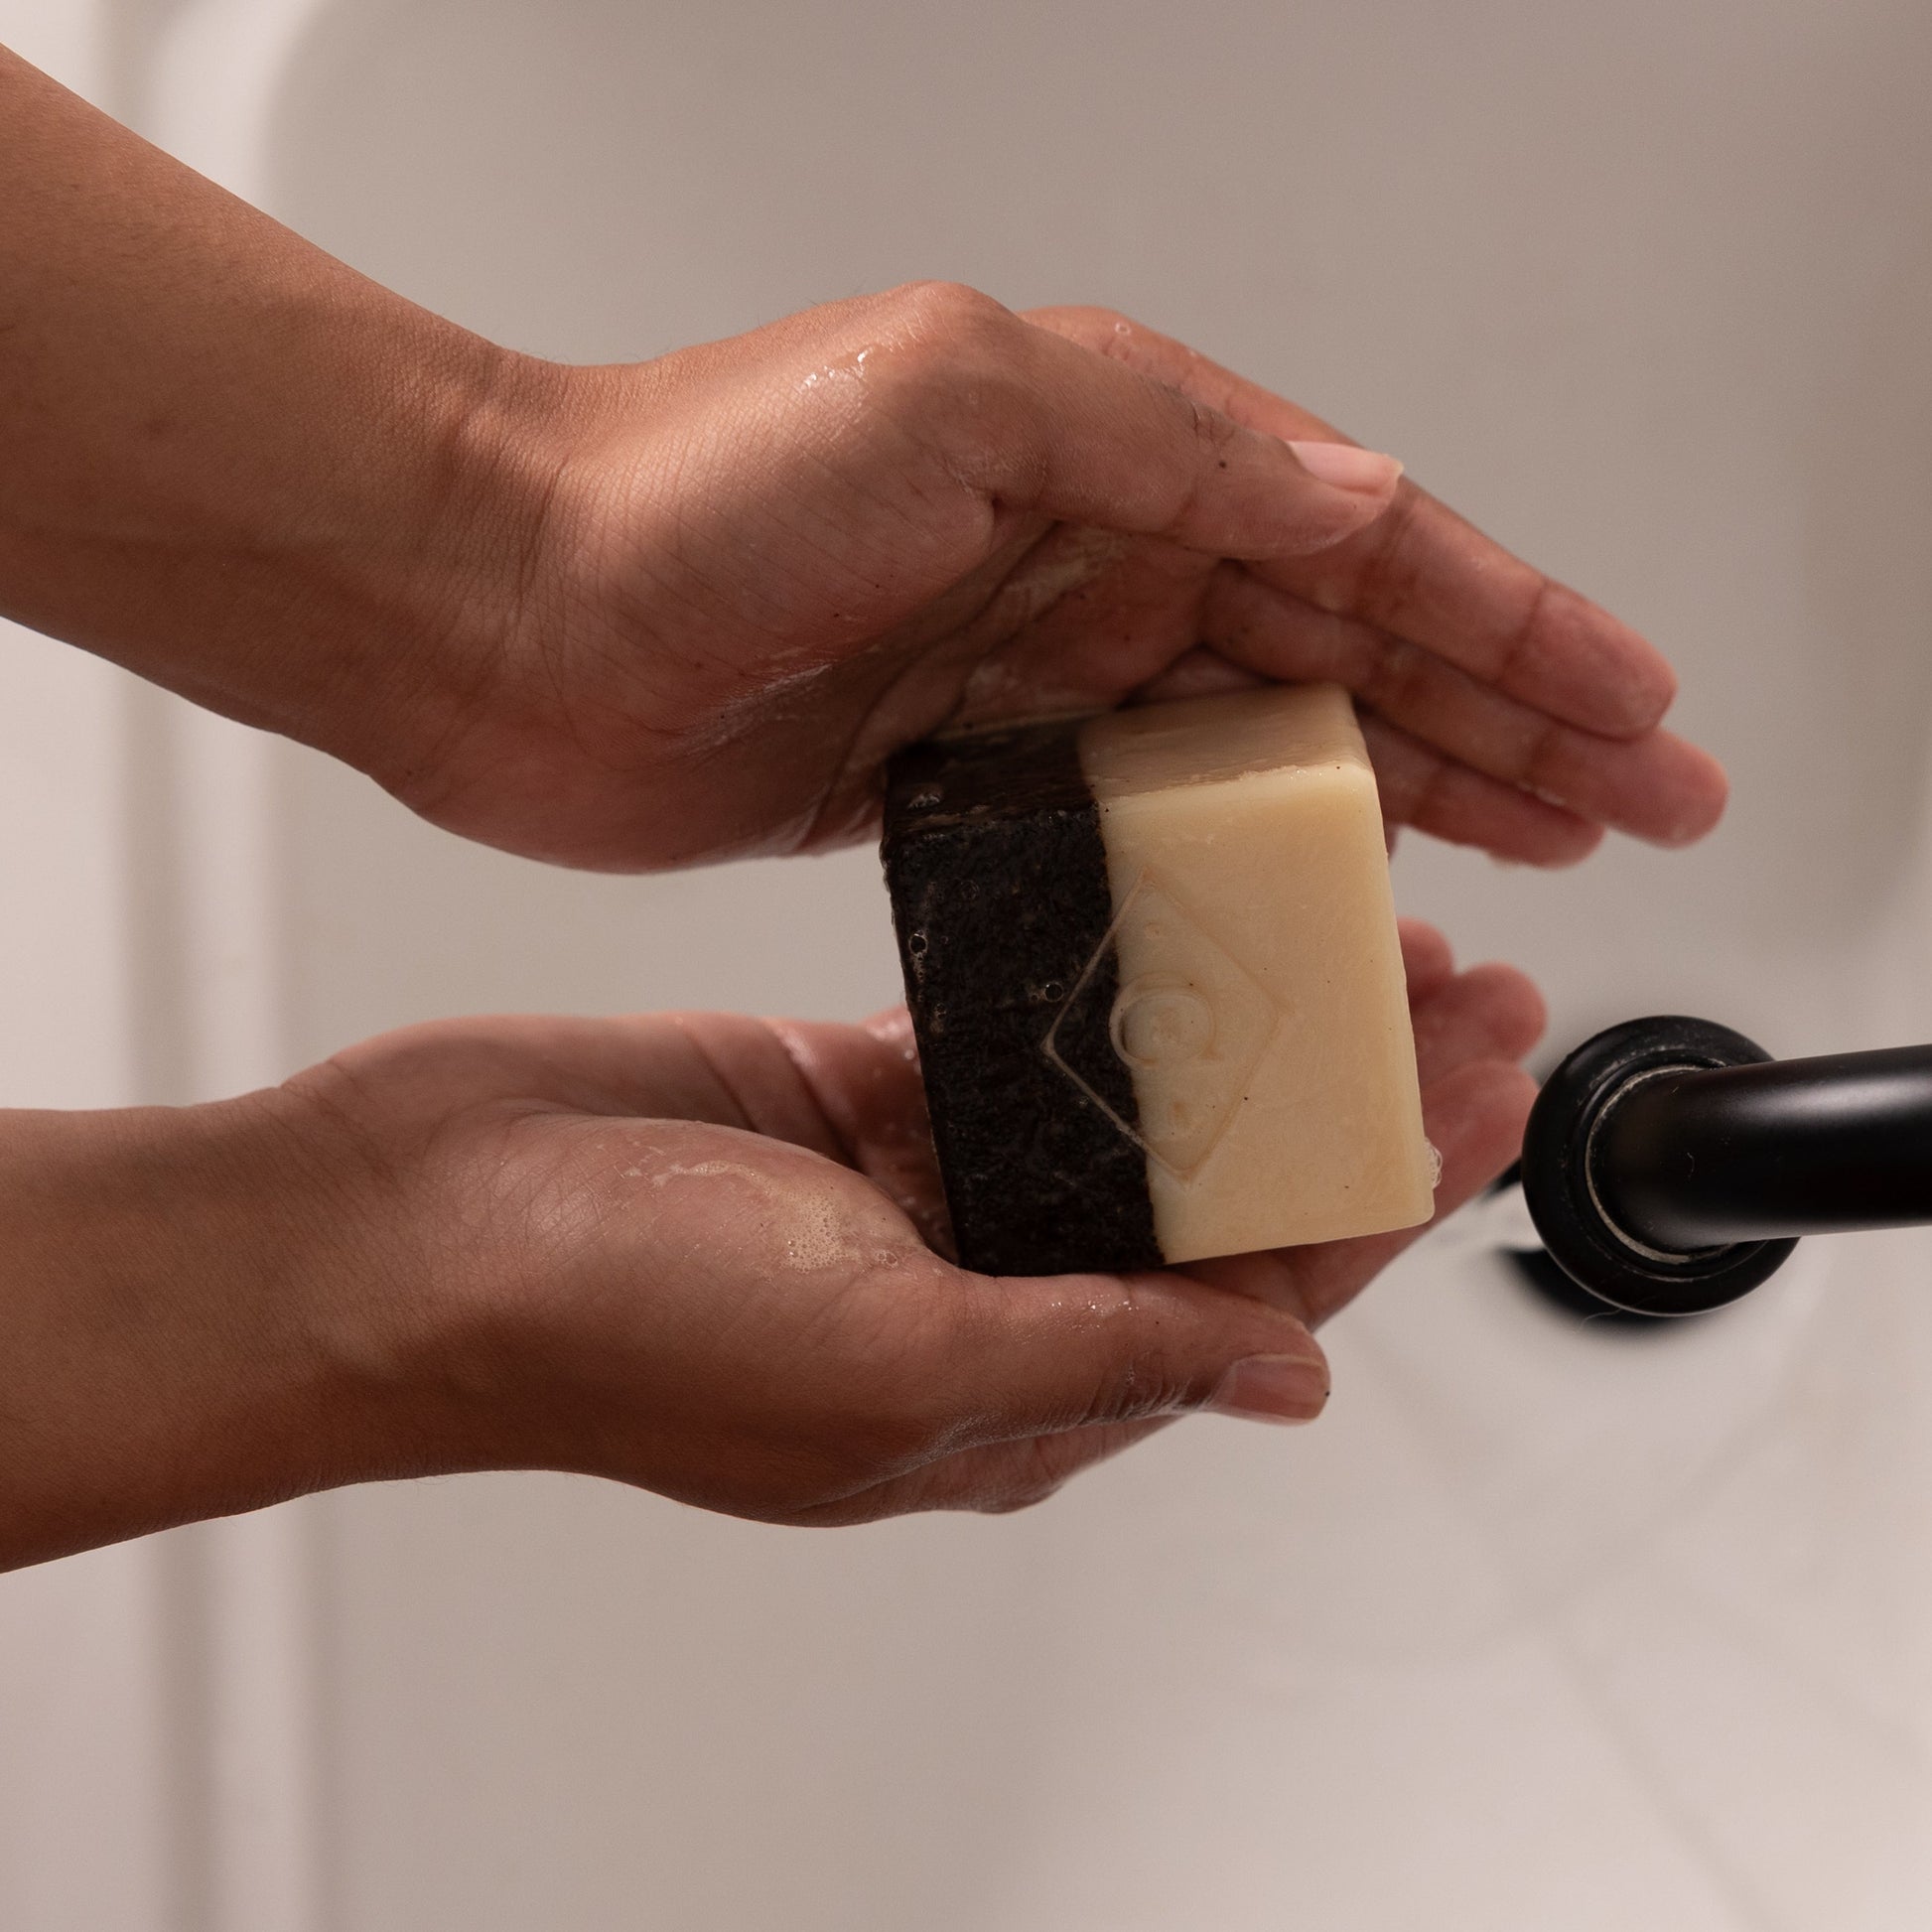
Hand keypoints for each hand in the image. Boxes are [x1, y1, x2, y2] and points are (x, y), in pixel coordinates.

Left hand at [0, 51, 1721, 875]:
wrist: (495, 613)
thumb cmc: (684, 486)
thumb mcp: (957, 390)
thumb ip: (1175, 443)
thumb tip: (1364, 507)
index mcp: (1116, 461)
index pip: (1371, 551)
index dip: (1520, 631)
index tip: (1632, 710)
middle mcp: (1086, 567)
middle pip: (1350, 655)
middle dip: (1508, 724)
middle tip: (1633, 803)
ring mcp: (1029, 683)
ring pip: (1264, 749)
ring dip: (1403, 795)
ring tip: (1527, 854)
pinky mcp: (958, 783)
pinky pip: (1142, 828)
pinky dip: (1236, 866)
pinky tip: (1307, 906)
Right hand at [268, 920, 1539, 1526]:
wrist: (413, 1225)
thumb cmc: (607, 1329)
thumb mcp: (889, 1361)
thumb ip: (1100, 1351)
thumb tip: (1286, 1383)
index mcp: (1011, 1395)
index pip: (1254, 1300)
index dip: (1383, 1204)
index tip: (1477, 1105)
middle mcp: (986, 1290)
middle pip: (1219, 1193)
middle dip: (1350, 1101)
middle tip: (1468, 997)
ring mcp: (924, 1182)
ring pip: (1135, 1102)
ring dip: (1248, 1027)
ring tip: (1361, 937)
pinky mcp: (857, 1084)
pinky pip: (1018, 1028)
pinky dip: (1108, 980)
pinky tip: (1189, 919)